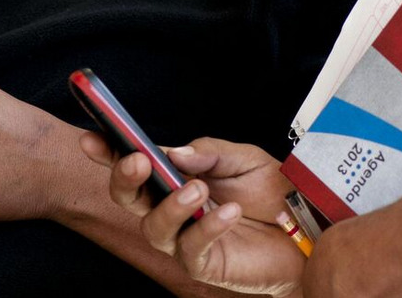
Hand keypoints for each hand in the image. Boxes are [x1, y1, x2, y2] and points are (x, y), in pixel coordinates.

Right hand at [82, 134, 305, 296]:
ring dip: (171, 205)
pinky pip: (191, 248)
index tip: (92, 137)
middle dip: (125, 178)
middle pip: (128, 197)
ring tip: (199, 189)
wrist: (309, 232)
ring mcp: (184, 238)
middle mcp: (172, 207)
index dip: (108, 151)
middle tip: (139, 161)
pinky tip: (230, 213)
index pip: (134, 163)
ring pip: (153, 227)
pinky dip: (207, 227)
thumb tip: (171, 152)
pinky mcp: (204, 264)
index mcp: (175, 176)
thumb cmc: (272, 193)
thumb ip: (208, 152)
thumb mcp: (244, 158)